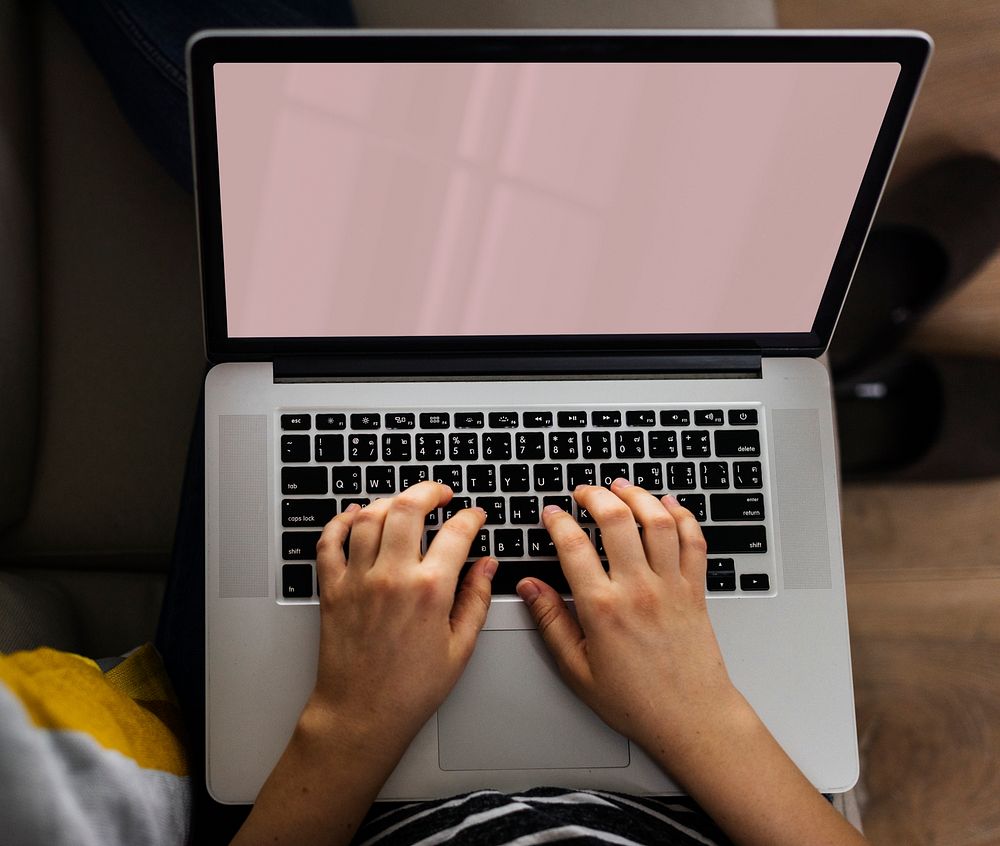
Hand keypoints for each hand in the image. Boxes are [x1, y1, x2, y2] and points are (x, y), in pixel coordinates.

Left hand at [306, 481, 496, 760]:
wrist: (361, 715)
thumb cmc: (410, 689)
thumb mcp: (460, 647)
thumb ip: (476, 599)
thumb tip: (488, 566)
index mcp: (429, 590)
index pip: (456, 532)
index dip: (471, 517)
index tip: (474, 516)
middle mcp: (391, 576)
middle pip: (408, 507)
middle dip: (429, 491)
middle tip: (439, 494)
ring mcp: (358, 579)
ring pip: (369, 516)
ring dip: (390, 502)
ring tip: (404, 505)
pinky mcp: (332, 588)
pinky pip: (329, 541)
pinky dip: (341, 521)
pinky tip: (356, 516)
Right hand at [517, 479, 743, 762]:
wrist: (691, 718)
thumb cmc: (636, 701)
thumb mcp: (577, 669)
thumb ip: (551, 622)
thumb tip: (529, 587)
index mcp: (603, 609)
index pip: (573, 546)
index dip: (558, 521)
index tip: (551, 513)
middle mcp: (638, 590)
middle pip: (616, 520)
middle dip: (595, 496)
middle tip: (584, 492)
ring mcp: (671, 586)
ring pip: (657, 521)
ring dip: (638, 495)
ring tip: (621, 487)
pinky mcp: (696, 589)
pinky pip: (693, 540)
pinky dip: (682, 515)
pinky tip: (667, 505)